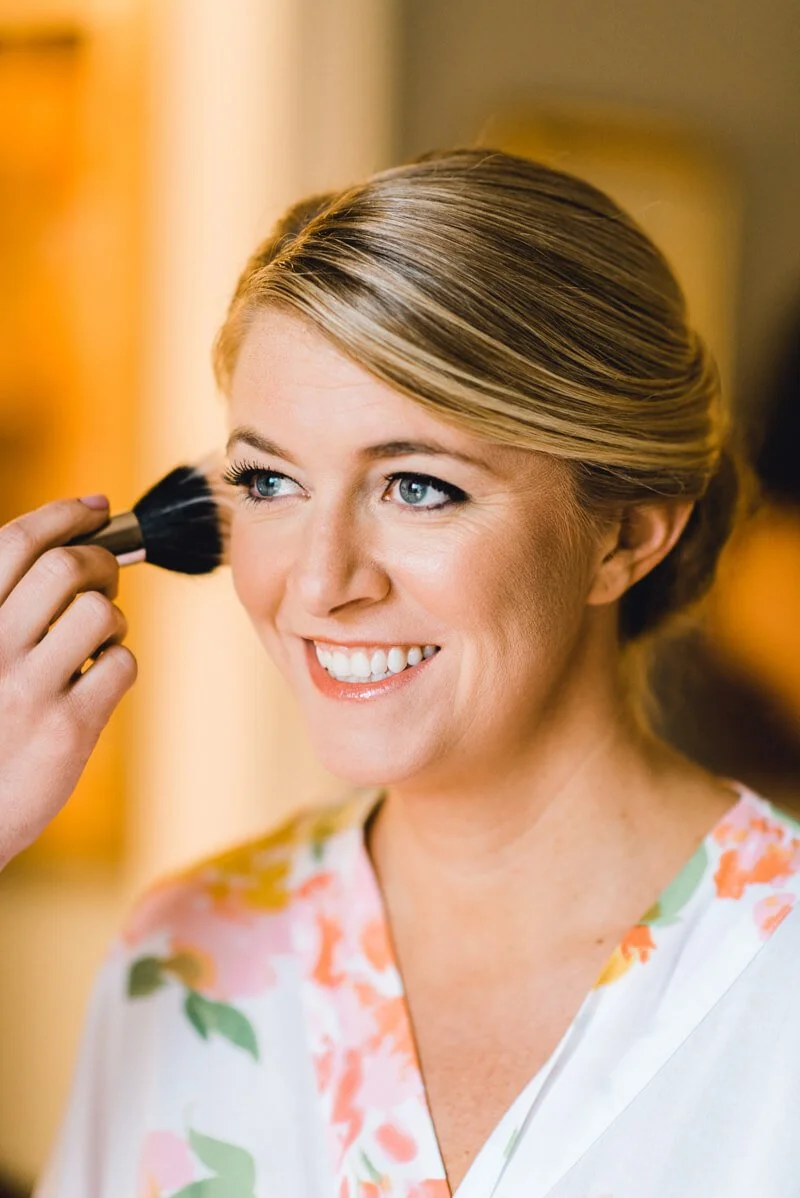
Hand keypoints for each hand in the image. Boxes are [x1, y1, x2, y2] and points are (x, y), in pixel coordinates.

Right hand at [0, 496, 137, 869]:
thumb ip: (4, 608)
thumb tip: (69, 546)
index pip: (14, 542)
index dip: (63, 515)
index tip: (95, 507)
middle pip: (66, 567)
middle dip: (101, 562)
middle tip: (104, 582)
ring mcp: (28, 689)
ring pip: (99, 612)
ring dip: (111, 618)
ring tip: (96, 642)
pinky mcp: (67, 729)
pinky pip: (121, 665)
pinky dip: (120, 665)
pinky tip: (97, 682)